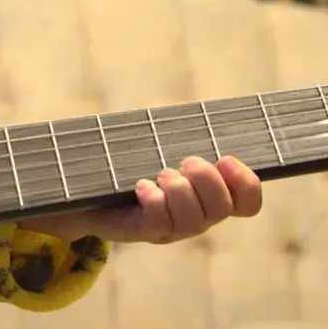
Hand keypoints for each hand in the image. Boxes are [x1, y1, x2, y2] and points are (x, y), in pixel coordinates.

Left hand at [17, 155, 261, 244]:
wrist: (79, 191)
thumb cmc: (124, 162)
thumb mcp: (155, 145)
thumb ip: (176, 132)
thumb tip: (187, 96)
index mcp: (204, 198)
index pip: (247, 204)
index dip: (247, 185)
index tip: (227, 159)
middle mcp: (193, 219)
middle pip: (223, 210)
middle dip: (208, 181)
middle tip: (185, 162)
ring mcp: (167, 230)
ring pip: (194, 221)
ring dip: (181, 191)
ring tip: (161, 174)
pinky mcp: (138, 232)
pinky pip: (158, 224)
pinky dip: (154, 201)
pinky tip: (140, 185)